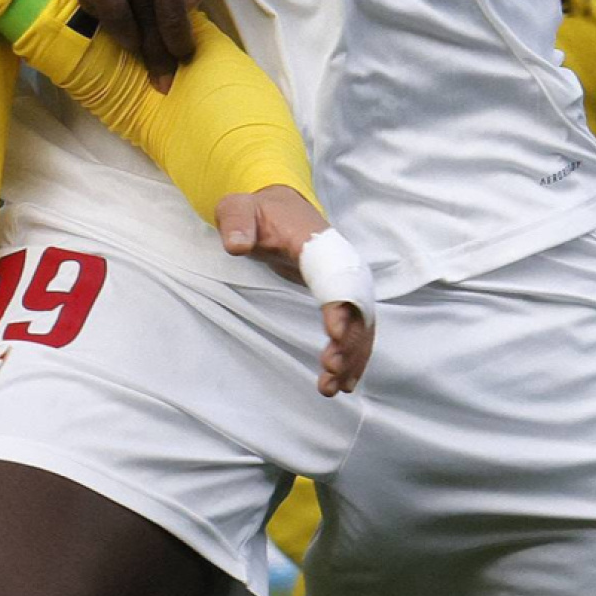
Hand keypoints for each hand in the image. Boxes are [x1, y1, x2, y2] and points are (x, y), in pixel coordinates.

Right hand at [47, 0, 229, 75]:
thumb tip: (194, 2)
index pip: (172, 8)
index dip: (177, 42)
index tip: (182, 61)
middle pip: (142, 16)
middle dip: (153, 53)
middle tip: (161, 80)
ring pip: (110, 12)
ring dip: (125, 43)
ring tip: (137, 59)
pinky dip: (99, 16)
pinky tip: (110, 27)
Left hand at [219, 186, 373, 394]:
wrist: (278, 207)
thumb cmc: (257, 212)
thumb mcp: (239, 210)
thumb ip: (236, 223)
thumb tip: (235, 244)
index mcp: (318, 244)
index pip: (336, 277)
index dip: (339, 306)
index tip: (334, 334)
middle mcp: (341, 264)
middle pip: (357, 306)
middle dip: (349, 341)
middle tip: (331, 369)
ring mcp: (344, 281)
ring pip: (360, 323)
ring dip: (352, 356)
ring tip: (333, 387)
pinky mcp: (340, 296)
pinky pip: (356, 328)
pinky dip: (354, 355)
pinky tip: (346, 384)